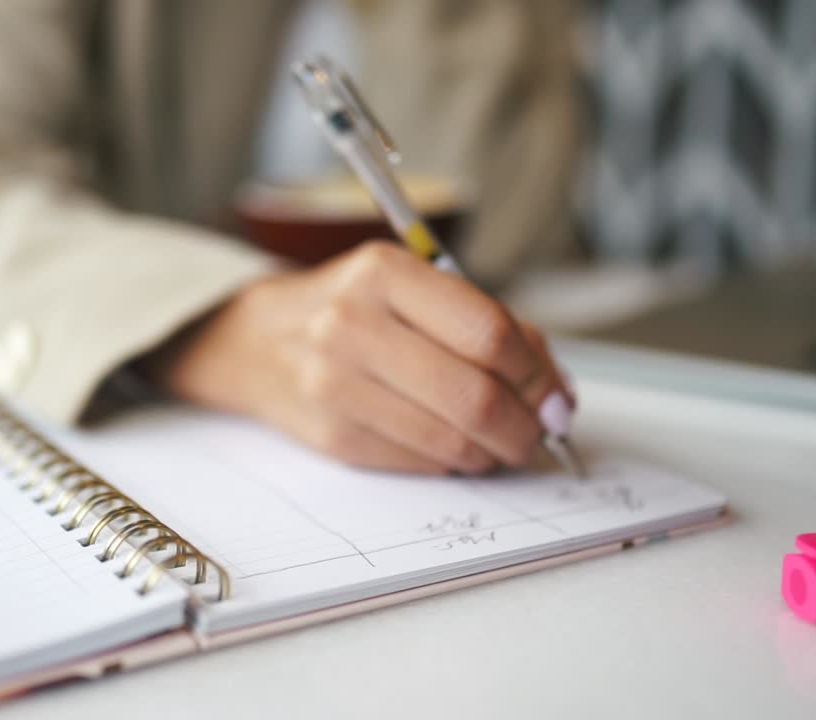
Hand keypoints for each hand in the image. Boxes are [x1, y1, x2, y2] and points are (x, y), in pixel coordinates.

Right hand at [139, 241, 573, 474]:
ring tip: (500, 442)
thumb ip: (486, 325)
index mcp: (384, 273)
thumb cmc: (354, 310)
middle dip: (525, 427)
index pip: (488, 332)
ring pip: (450, 440)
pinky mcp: (329, 435)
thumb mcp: (412, 287)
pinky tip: (454, 447)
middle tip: (538, 433)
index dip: (537, 374)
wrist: (258, 340)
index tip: (556, 396)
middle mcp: (352, 324)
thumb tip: (554, 392)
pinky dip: (452, 463)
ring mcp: (334, 383)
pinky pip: (419, 463)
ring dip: (493, 452)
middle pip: (474, 395)